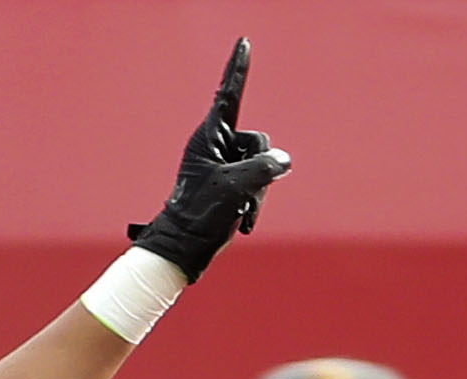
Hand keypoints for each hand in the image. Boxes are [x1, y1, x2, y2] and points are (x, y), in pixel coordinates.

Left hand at [129, 38, 290, 281]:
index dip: (239, 68)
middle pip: (258, 140)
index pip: (229, 94)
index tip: (243, 41)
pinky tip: (244, 220)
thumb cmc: (199, 215)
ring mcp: (226, 164)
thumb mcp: (235, 187)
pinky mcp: (233, 182)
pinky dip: (255, 202)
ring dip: (258, 191)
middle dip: (259, 167)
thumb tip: (282, 160)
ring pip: (262, 164)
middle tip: (241, 193)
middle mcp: (217, 145)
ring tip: (240, 211)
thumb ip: (264, 166)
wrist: (184, 249)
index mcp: (208, 137)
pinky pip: (259, 181)